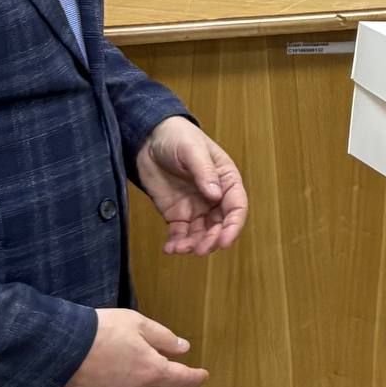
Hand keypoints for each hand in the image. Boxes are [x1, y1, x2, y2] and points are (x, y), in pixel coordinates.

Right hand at [63, 307, 206, 386]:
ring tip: (160, 384)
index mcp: (152, 371)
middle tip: (184, 378)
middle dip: (178, 386)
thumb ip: (164, 338)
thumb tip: (184, 348)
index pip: (182, 379)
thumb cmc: (102, 330)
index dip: (195, 378)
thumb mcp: (138, 324)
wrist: (61, 348)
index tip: (204, 375)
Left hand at [136, 116, 247, 255]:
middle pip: (219, 226)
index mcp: (226, 180)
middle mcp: (214, 198)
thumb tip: (215, 195)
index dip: (233, 226)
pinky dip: (176, 244)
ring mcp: (196, 208)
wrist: (148, 138)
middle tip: (199, 249)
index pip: (236, 207)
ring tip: (180, 249)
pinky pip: (180, 234)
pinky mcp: (177, 214)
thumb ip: (204, 172)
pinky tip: (170, 248)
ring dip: (193, 245)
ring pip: (201, 234)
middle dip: (212, 240)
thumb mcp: (192, 150)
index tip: (224, 240)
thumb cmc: (178, 137)